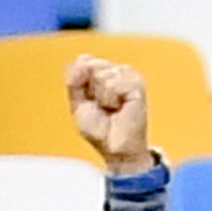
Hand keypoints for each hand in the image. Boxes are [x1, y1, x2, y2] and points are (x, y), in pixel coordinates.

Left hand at [66, 53, 152, 175]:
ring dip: (101, 97)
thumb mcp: (78, 103)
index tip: (90, 101)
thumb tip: (82, 60)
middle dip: (90, 89)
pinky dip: (110, 99)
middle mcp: (119, 71)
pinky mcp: (137, 85)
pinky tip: (120, 108)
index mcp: (106, 72)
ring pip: (101, 74)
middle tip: (102, 107)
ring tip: (112, 109)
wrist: (116, 150)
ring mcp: (130, 76)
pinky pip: (112, 83)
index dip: (79, 81)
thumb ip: (74, 80)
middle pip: (91, 64)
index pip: (84, 60)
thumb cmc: (100, 130)